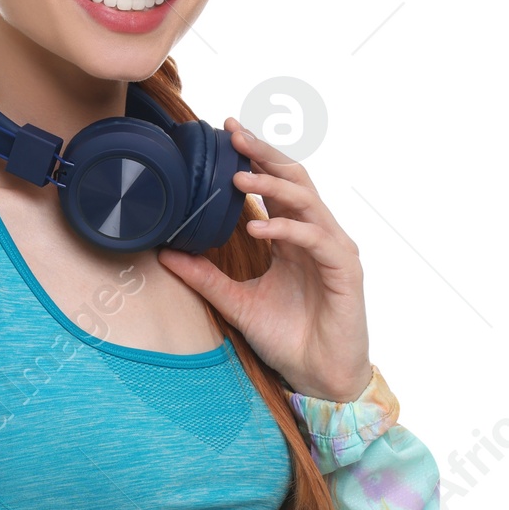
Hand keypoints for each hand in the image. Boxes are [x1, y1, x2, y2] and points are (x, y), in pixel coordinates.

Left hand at [157, 120, 371, 402]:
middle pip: (294, 179)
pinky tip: (258, 228)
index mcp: (292, 238)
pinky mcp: (345, 270)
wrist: (320, 377)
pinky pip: (315, 238)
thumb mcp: (236, 303)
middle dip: (264, 153)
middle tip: (233, 133)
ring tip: (239, 176)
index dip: (253, 158)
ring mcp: (333, 249)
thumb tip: (164, 254)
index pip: (275, 186)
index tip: (224, 134)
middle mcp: (316, 235)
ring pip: (307, 201)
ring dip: (273, 185)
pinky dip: (286, 228)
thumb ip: (204, 277)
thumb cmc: (287, 339)